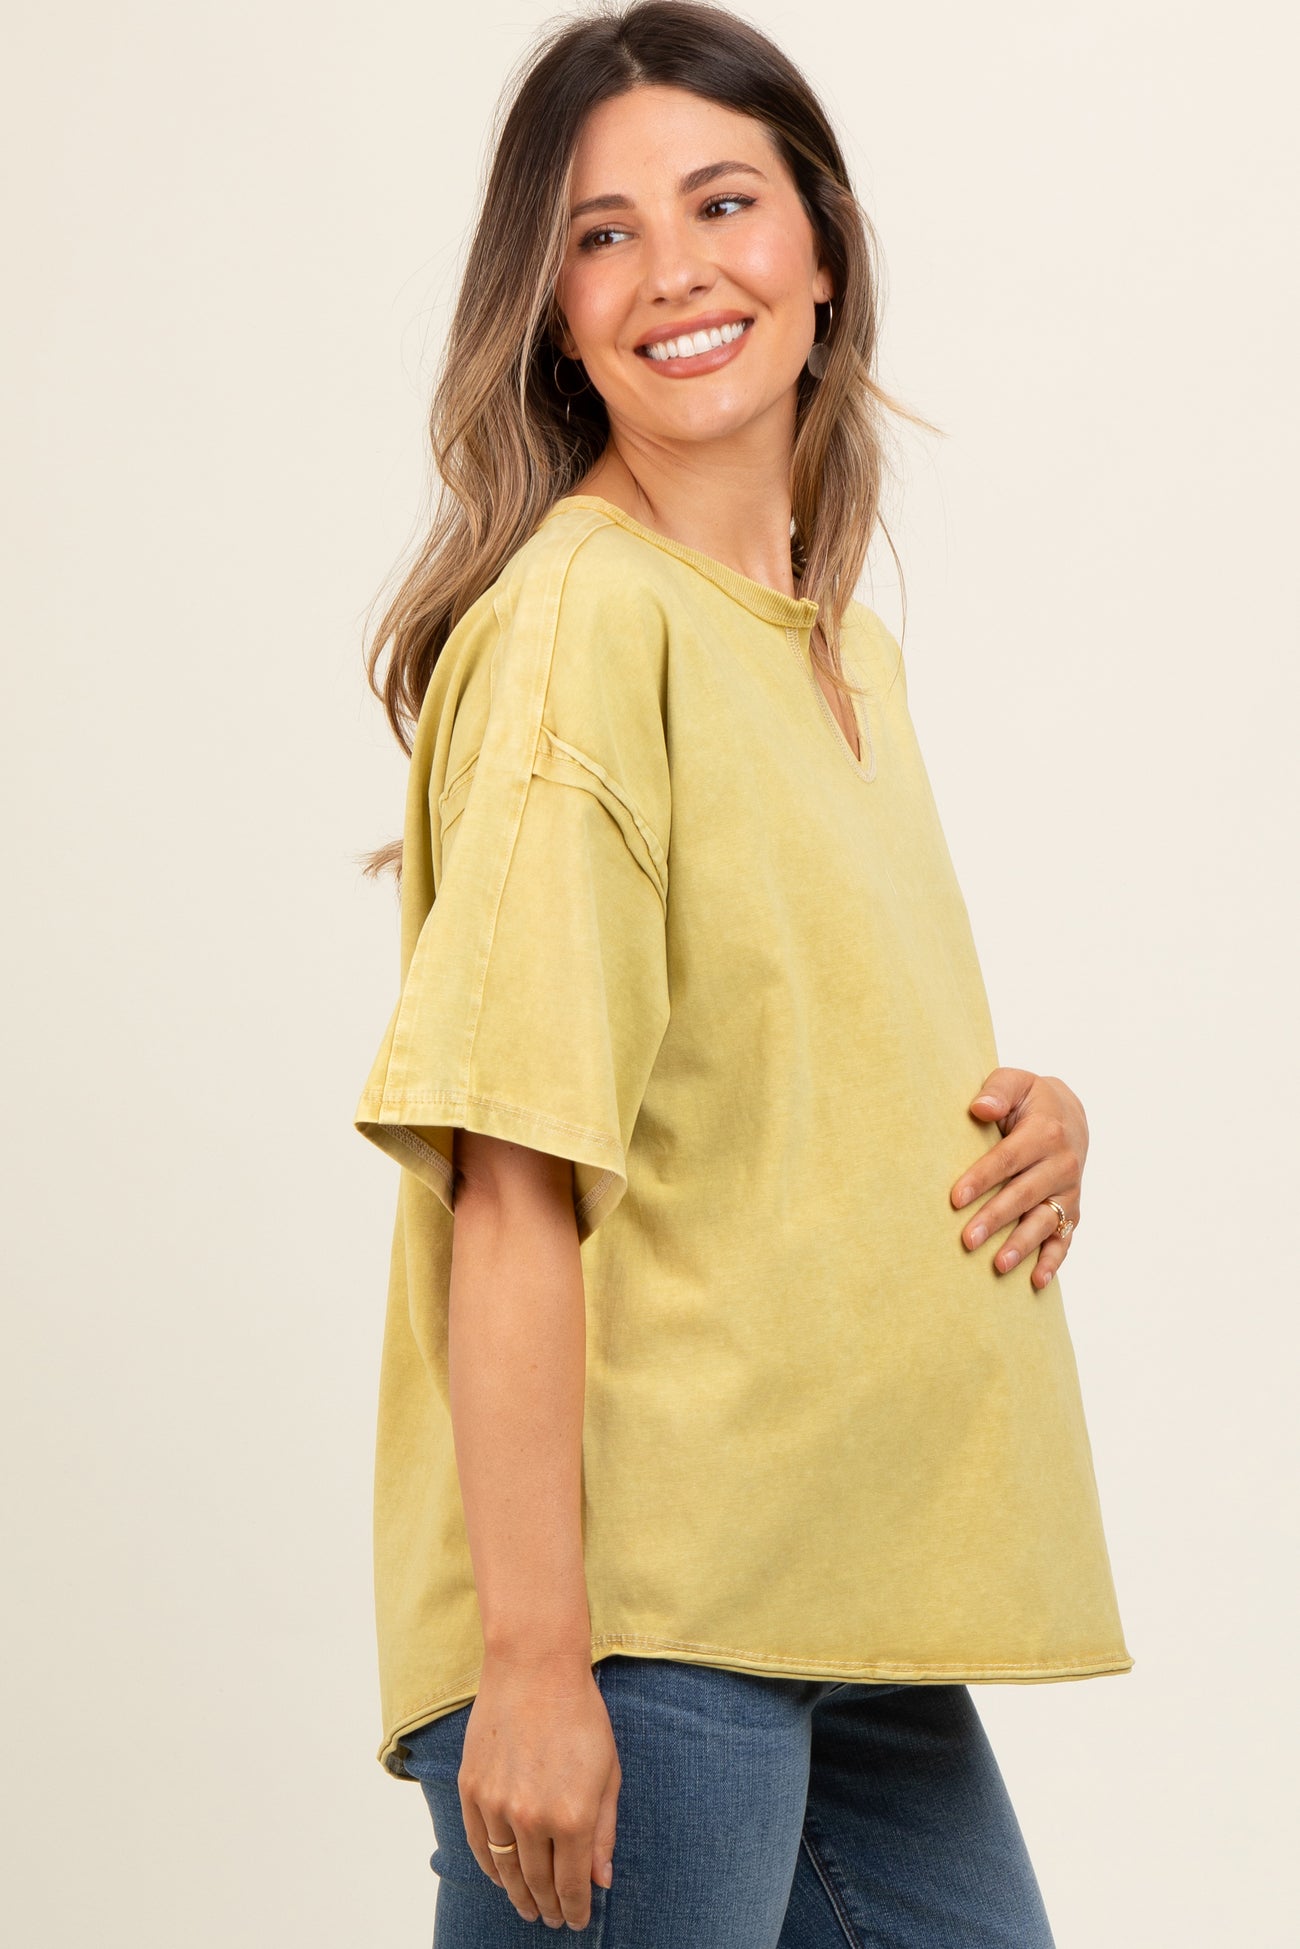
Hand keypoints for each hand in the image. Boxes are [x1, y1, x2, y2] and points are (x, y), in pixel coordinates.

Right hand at [458, 1647, 619, 1929]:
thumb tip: (601, 1880)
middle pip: (537, 1883)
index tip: (576, 1920)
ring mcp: (496, 1805)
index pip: (572, 1884)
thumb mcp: (608, 1773)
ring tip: (528, 1906)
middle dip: (548, 1906)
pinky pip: (479, 1844)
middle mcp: (531, 1818)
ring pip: (506, 1869)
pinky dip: (490, 1867)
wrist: (534, 1667)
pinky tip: (501, 1876)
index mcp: (572, 1817)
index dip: (575, 1908)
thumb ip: (604, 1831)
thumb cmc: (580, 1715)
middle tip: (552, 1918)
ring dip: (518, 1894)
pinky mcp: (471, 1789)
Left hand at [950, 1068, 1087, 1290]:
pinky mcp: (1072, 1209)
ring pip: (1045, 1221)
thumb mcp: (1016, 1082)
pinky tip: (1035, 1281)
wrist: (1070, 1114)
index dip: (981, 1179)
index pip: (1007, 1159)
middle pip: (1024, 1194)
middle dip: (995, 1218)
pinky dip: (1053, 1261)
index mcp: (1045, 1132)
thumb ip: (997, 1090)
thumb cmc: (1030, 1100)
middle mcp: (1062, 1164)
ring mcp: (1069, 1190)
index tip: (955, 1199)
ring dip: (1022, 1245)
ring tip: (998, 1265)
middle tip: (967, 1240)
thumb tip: (980, 1109)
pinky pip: (1065, 1238)